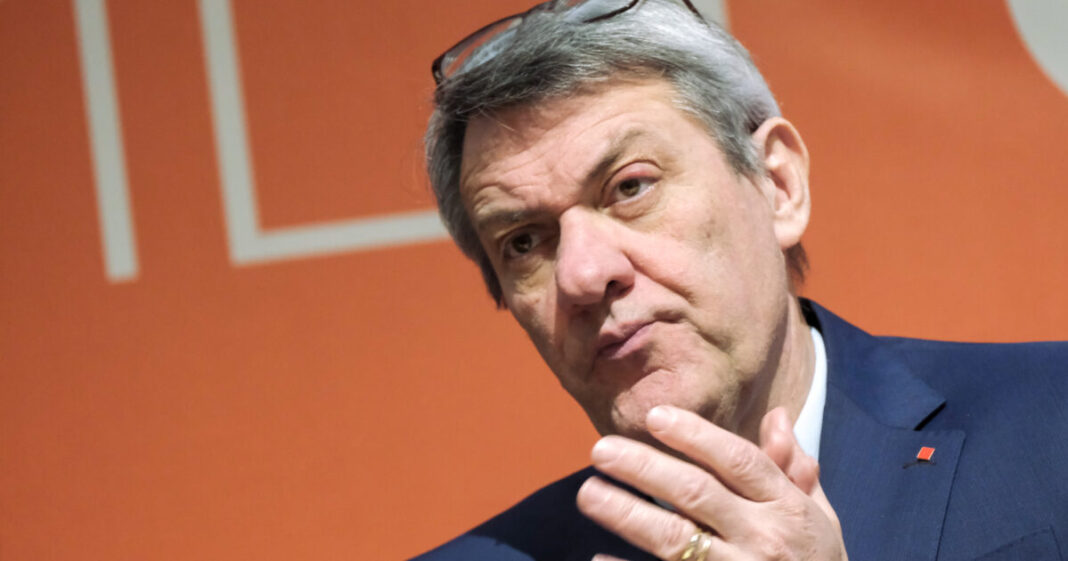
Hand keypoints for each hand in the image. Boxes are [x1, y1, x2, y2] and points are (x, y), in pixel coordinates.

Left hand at [576, 406, 846, 560]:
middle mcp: (763, 539)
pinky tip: (598, 559)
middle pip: (697, 494)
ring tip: (589, 494)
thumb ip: (795, 470)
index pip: (740, 461)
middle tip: (600, 450)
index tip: (654, 417)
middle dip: (645, 468)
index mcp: (787, 509)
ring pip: (675, 540)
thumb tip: (777, 415)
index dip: (697, 436)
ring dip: (627, 514)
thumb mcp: (821, 518)